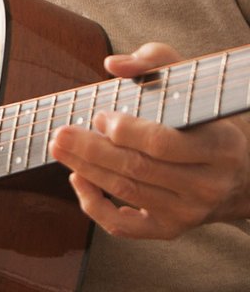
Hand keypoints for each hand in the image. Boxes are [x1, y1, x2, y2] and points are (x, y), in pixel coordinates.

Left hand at [50, 42, 249, 239]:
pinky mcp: (170, 230)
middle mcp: (207, 185)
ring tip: (60, 148)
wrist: (241, 173)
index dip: (124, 131)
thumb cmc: (205, 121)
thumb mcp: (193, 84)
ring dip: (85, 169)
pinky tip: (78, 179)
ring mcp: (189, 212)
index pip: (163, 144)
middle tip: (61, 133)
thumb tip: (113, 65)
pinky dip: (94, 205)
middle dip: (92, 150)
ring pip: (126, 192)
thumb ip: (155, 61)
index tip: (99, 115)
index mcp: (220, 147)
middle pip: (137, 169)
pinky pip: (124, 227)